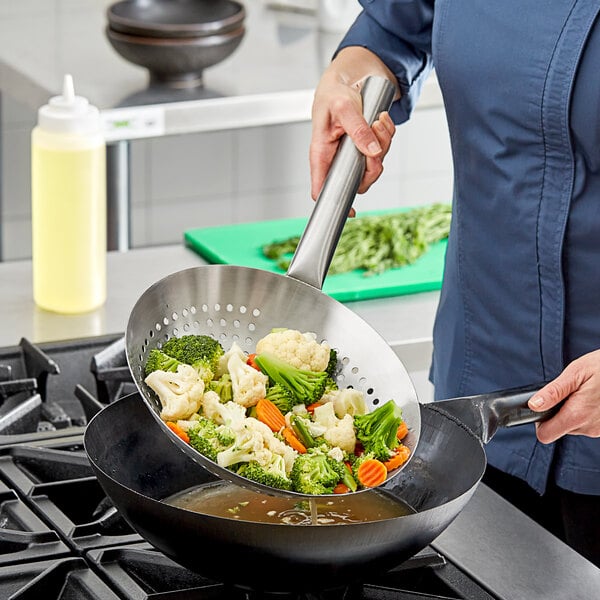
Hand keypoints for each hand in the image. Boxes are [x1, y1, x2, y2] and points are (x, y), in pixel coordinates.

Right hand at [309, 49, 398, 205]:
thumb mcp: (343, 107)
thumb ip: (356, 130)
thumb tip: (371, 152)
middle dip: (373, 164)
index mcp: (322, 155)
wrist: (346, 80)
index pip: (323, 189)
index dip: (334, 203)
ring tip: (378, 120)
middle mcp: (337, 160)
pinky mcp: (365, 147)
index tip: (351, 212)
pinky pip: (381, 151)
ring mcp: (352, 155)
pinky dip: (386, 136)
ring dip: (383, 144)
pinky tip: (381, 121)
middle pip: (357, 182)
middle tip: (375, 136)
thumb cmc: (334, 95)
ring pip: (373, 166)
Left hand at [528, 349, 599, 442]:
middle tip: (569, 392)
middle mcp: (590, 428)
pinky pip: (588, 423)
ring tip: (584, 392)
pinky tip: (594, 398)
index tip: (543, 408)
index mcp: (577, 415)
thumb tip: (533, 405)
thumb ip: (553, 392)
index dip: (539, 422)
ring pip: (574, 425)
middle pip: (559, 428)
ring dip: (573, 411)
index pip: (545, 435)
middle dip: (558, 411)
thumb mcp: (575, 373)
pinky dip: (586, 412)